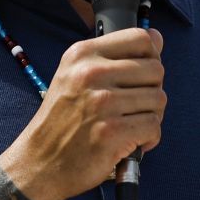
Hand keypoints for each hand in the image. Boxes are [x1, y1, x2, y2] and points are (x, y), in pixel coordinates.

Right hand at [2, 28, 165, 199]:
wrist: (40, 161)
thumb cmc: (61, 120)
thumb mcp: (75, 76)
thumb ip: (114, 56)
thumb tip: (157, 38)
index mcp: (81, 54)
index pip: (139, 38)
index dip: (150, 56)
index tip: (140, 74)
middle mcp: (90, 73)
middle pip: (155, 70)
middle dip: (152, 90)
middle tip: (133, 106)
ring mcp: (102, 103)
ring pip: (159, 99)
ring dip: (151, 116)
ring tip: (130, 124)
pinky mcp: (112, 132)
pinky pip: (154, 126)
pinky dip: (149, 138)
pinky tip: (131, 142)